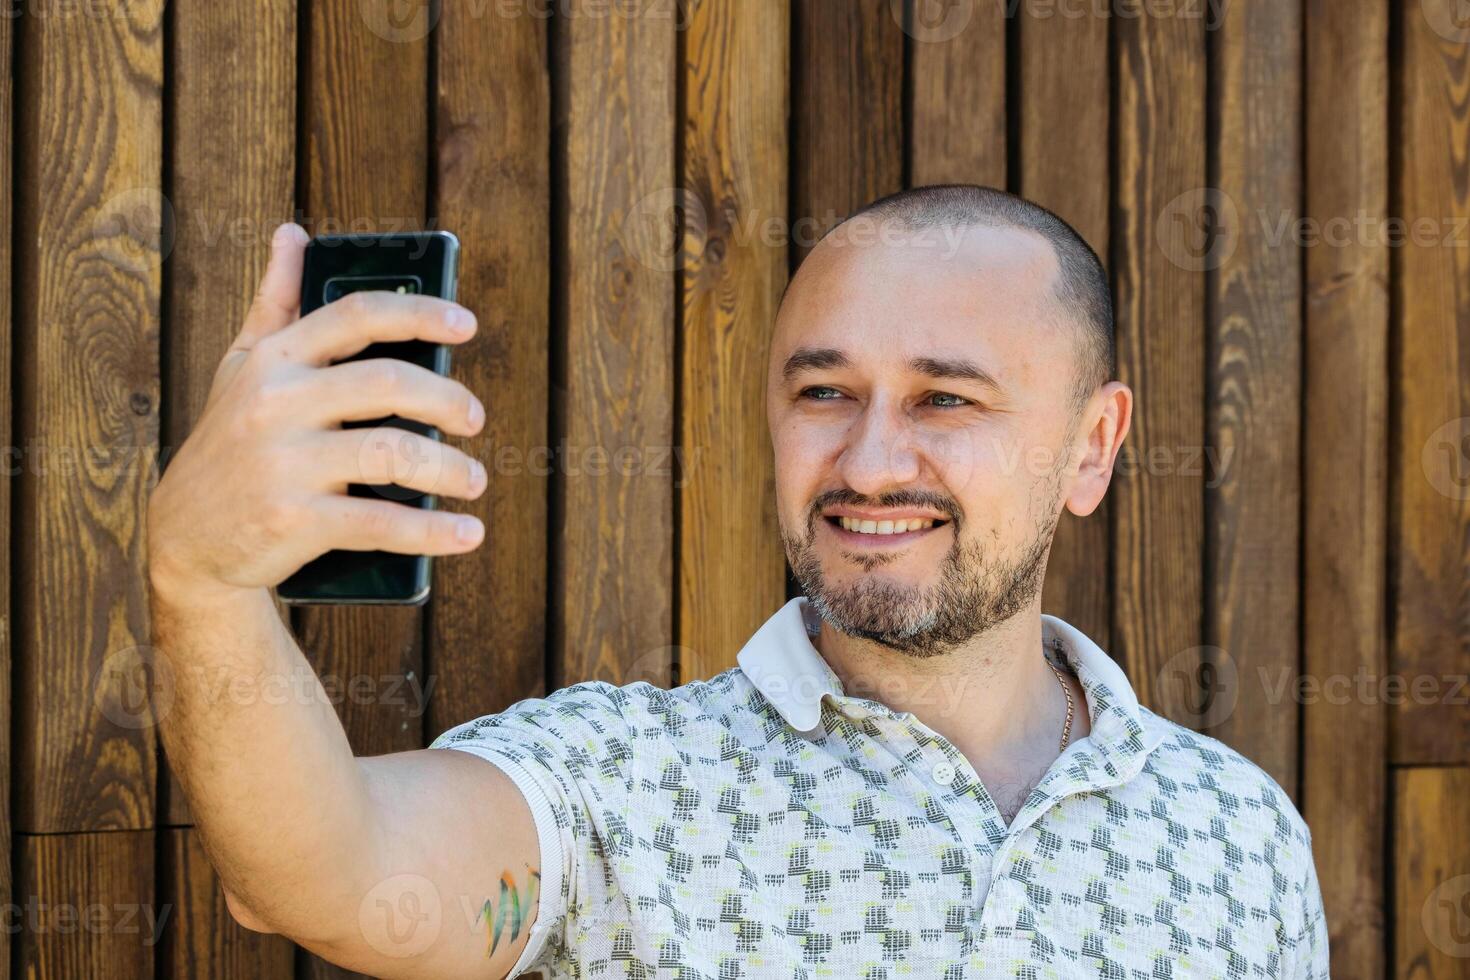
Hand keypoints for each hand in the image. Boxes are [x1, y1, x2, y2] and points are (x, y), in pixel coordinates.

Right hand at [147, 223, 487, 598]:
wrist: (184, 541)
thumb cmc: (229, 444)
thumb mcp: (242, 368)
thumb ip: (276, 304)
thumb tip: (291, 234)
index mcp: (276, 358)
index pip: (357, 316)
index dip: (420, 312)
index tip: (467, 325)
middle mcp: (277, 403)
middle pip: (389, 382)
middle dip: (448, 400)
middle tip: (475, 419)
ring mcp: (284, 463)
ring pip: (393, 453)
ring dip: (450, 469)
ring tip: (475, 479)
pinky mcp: (293, 520)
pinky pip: (380, 522)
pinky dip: (432, 530)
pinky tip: (467, 532)